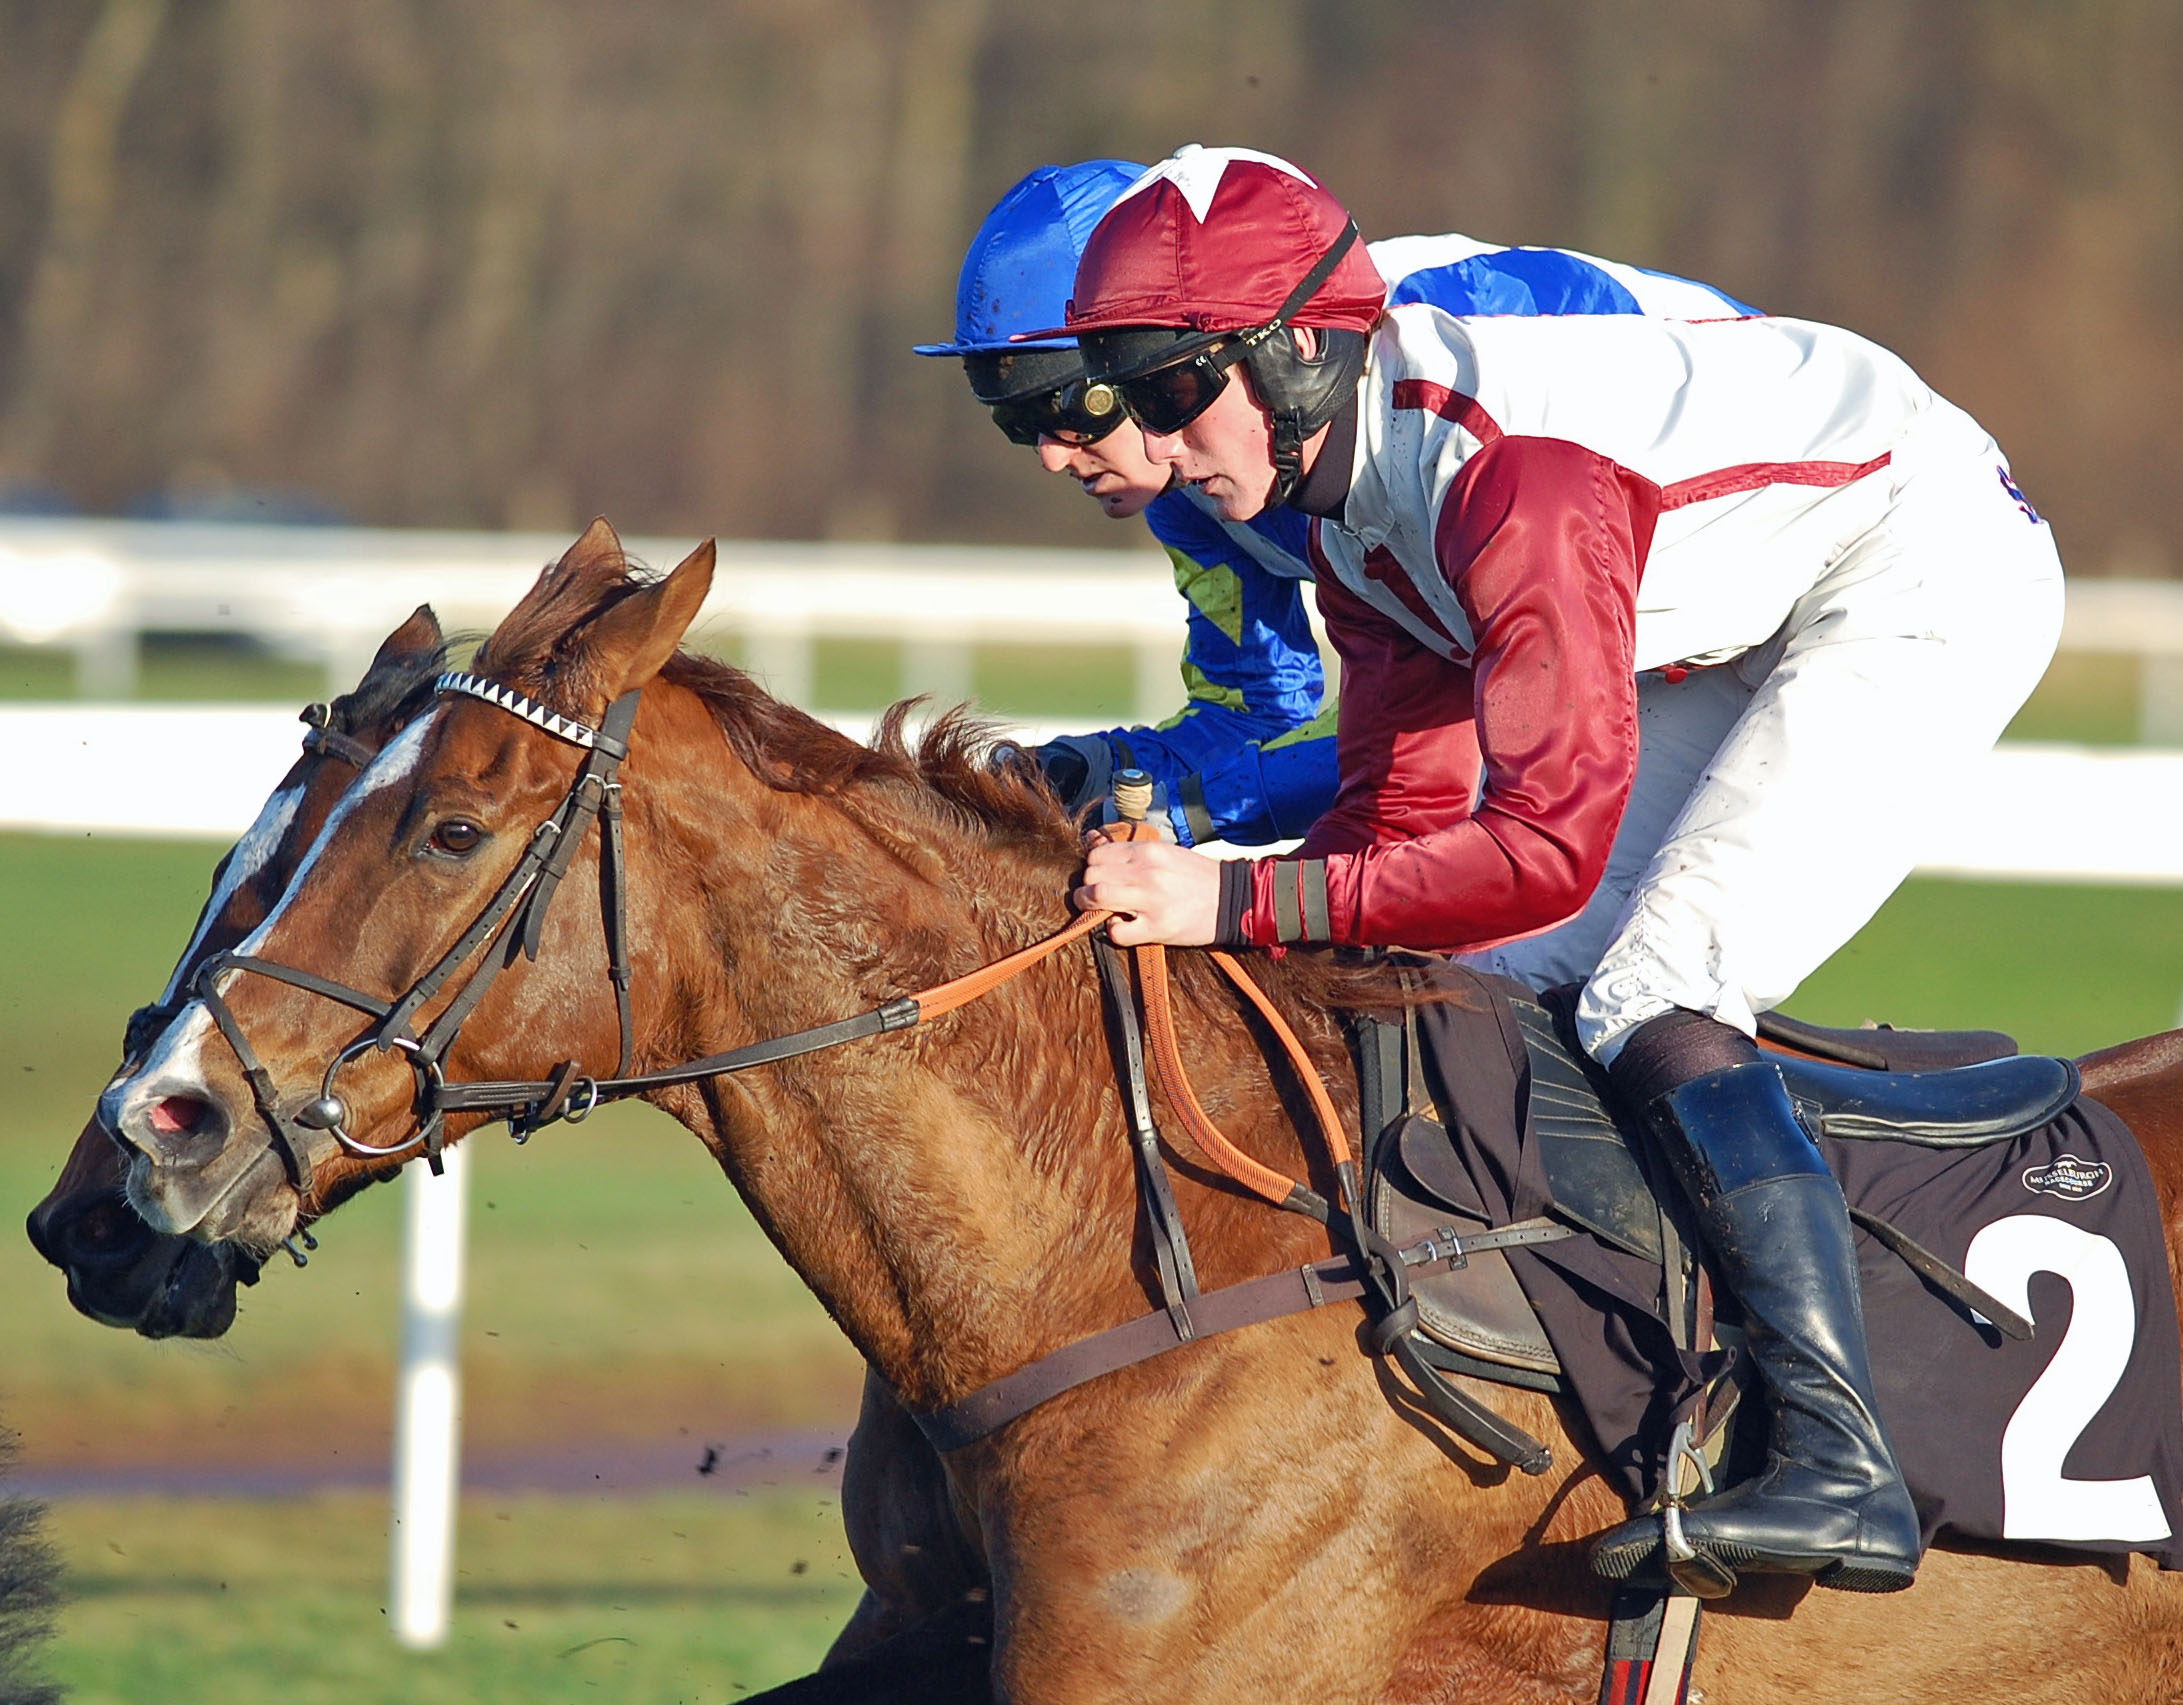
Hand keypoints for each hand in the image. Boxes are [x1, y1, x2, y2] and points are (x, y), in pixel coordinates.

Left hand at [1074, 836, 1221, 946]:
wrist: (1231, 900)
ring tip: (1100, 910)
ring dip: (1090, 906)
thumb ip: (1135, 855)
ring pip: (1096, 897)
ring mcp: (1150, 900)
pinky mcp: (1157, 928)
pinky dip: (1113, 931)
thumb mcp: (1167, 854)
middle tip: (1096, 896)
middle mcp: (1146, 872)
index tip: (1099, 876)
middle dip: (1088, 887)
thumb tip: (1098, 855)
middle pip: (1091, 875)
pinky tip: (1126, 926)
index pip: (1097, 855)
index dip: (1092, 868)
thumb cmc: (1197, 877)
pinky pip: (1116, 931)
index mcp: (1148, 851)